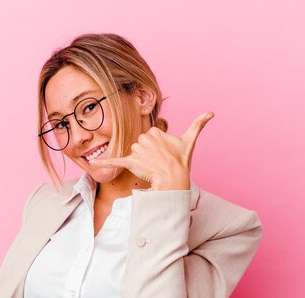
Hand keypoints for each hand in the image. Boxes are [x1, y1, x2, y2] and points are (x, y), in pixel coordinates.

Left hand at [89, 112, 214, 190]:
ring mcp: (137, 150)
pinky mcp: (130, 162)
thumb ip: (199, 124)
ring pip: (133, 154)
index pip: (149, 137)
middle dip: (146, 154)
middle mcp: (144, 138)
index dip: (155, 147)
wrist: (175, 179)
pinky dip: (103, 162)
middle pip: (140, 145)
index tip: (163, 154)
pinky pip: (114, 161)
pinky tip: (93, 163)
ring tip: (151, 168)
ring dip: (139, 162)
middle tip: (157, 162)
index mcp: (155, 131)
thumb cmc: (181, 161)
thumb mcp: (190, 140)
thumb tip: (211, 112)